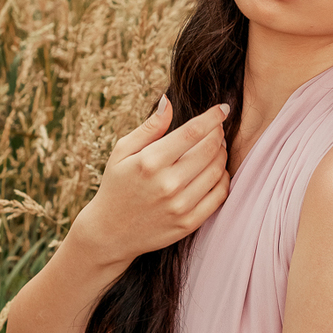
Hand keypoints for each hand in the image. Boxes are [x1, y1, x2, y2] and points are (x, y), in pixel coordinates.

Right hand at [71, 96, 230, 266]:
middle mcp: (167, 184)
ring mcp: (180, 206)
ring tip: (215, 148)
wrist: (109, 232)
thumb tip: (168, 101)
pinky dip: (222, 179)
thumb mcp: (122, 152)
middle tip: (216, 130)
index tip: (222, 108)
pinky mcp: (188, 223)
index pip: (192, 132)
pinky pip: (219, 196)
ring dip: (221, 155)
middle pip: (209, 150)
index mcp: (150, 162)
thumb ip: (149, 127)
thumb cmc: (116, 185)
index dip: (212, 117)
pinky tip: (215, 172)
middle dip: (217, 134)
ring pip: (217, 171)